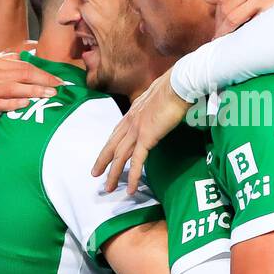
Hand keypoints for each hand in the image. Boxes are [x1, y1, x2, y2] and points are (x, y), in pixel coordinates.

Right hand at [0, 51, 60, 130]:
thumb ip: (6, 62)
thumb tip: (30, 53)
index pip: (23, 65)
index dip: (43, 71)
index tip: (58, 79)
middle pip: (21, 74)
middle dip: (43, 80)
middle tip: (60, 87)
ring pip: (13, 88)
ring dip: (34, 91)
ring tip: (50, 95)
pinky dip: (13, 104)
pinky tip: (26, 104)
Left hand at [91, 71, 189, 194]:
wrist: (178, 85)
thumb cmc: (173, 88)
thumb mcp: (157, 98)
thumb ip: (152, 107)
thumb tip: (156, 110)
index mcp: (132, 112)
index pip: (116, 133)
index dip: (108, 146)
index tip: (104, 156)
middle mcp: (130, 122)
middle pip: (112, 146)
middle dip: (103, 162)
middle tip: (95, 175)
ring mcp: (136, 130)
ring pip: (120, 156)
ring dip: (113, 174)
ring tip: (109, 188)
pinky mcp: (146, 137)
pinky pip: (137, 161)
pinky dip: (132, 176)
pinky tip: (130, 188)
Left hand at [207, 0, 273, 36]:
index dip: (218, 16)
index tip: (219, 30)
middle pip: (224, 7)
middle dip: (219, 26)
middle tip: (219, 41)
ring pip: (230, 16)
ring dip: (224, 32)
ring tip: (224, 44)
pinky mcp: (267, 5)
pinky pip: (243, 23)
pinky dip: (236, 34)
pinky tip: (238, 42)